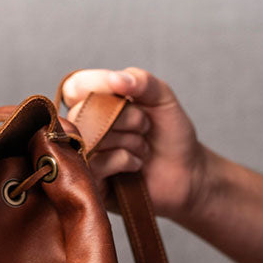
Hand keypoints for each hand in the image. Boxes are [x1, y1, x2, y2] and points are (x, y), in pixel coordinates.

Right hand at [61, 67, 206, 221]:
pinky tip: (136, 164)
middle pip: (84, 112)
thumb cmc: (170, 134)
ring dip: (128, 140)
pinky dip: (123, 160)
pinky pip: (96, 164)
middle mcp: (86, 129)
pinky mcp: (92, 183)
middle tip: (144, 125)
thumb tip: (116, 79)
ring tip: (143, 147)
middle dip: (124, 116)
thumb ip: (140, 80)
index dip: (96, 83)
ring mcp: (87, 157)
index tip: (124, 89)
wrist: (187, 172)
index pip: (75, 87)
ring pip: (91, 139)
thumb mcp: (161, 97)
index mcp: (95, 103)